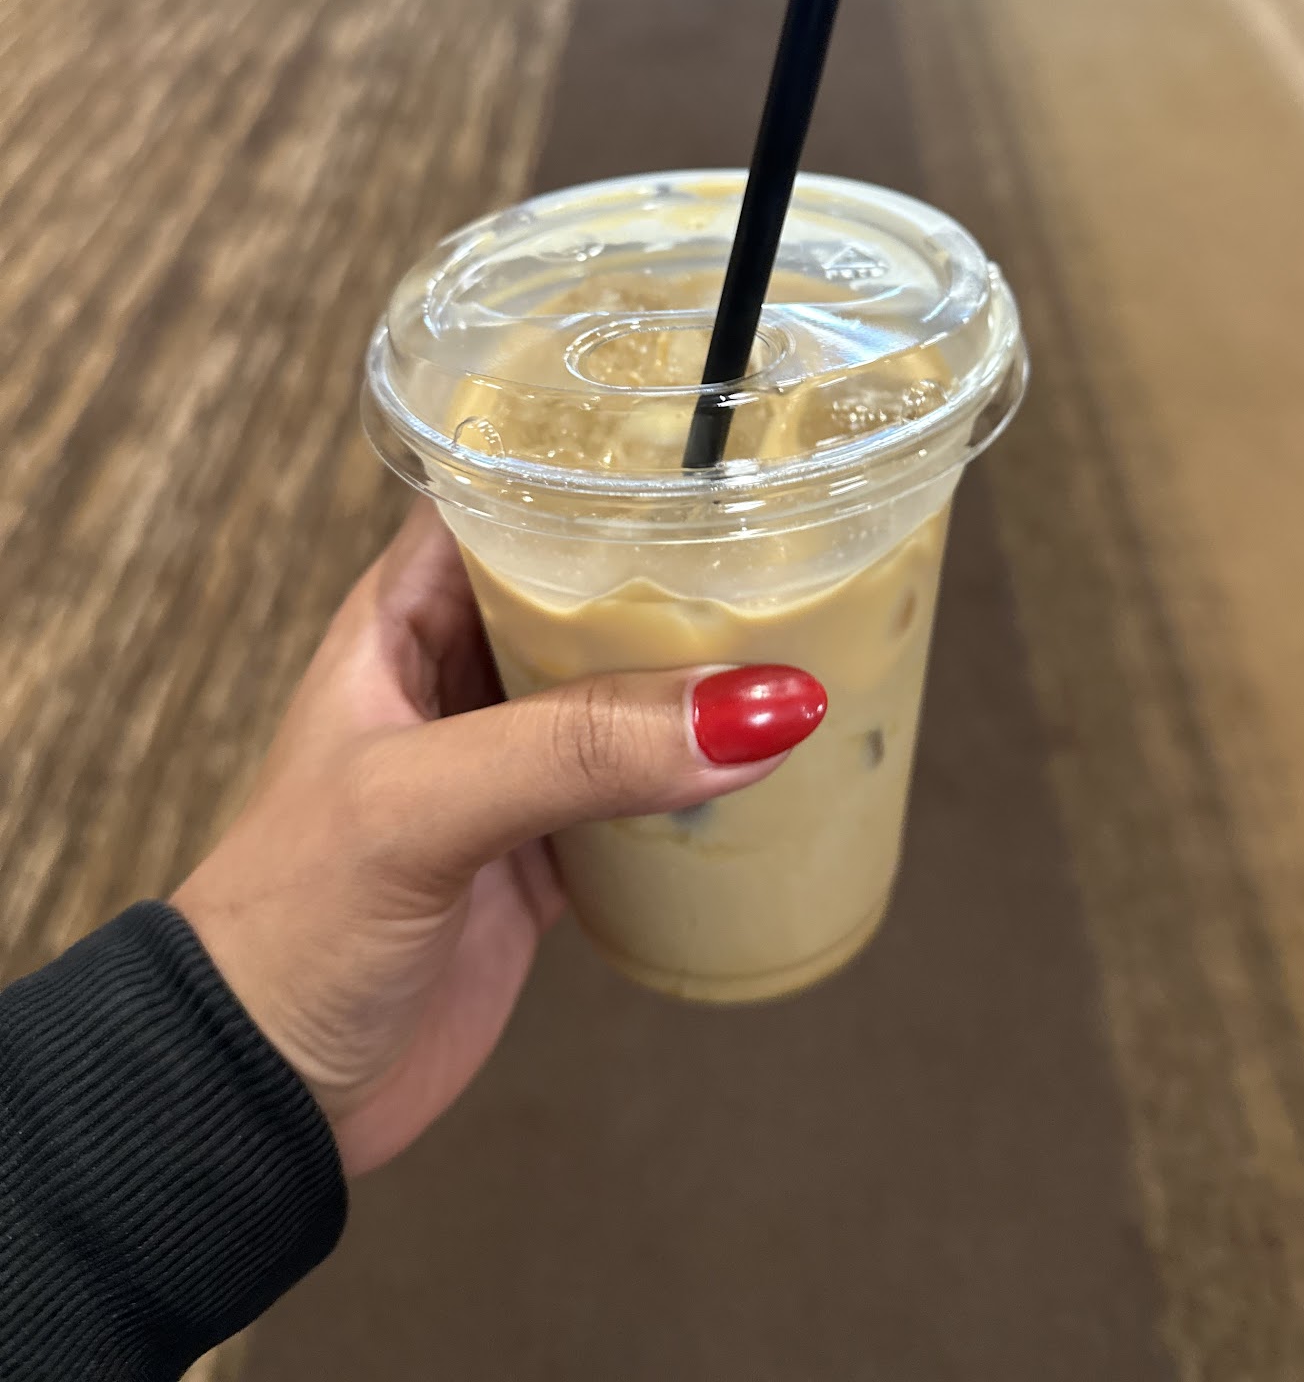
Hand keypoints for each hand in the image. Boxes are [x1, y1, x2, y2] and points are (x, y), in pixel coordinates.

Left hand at [173, 503, 825, 1175]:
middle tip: (785, 537)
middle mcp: (457, 677)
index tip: (695, 444)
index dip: (585, 468)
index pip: (499, 501)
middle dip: (670, 570)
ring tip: (804, 629)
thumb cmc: (289, 923)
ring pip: (619, 691)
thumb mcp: (420, 808)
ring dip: (694, 676)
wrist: (262, 1096)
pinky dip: (696, 780)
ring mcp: (507, 767)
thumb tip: (755, 707)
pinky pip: (638, 794)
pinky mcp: (543, 855)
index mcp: (400, 623)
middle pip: (580, 591)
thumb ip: (576, 748)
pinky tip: (765, 763)